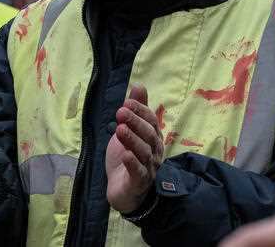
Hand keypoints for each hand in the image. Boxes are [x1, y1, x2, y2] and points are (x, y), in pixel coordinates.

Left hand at [105, 84, 163, 213]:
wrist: (122, 190)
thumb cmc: (127, 157)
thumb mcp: (129, 130)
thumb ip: (136, 110)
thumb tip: (139, 85)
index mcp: (153, 138)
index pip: (151, 121)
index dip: (140, 111)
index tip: (127, 102)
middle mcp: (154, 152)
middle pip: (148, 135)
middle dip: (135, 122)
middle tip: (120, 112)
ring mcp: (148, 168)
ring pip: (143, 152)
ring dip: (132, 140)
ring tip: (119, 129)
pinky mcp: (139, 182)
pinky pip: (138, 172)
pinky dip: (132, 163)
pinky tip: (125, 155)